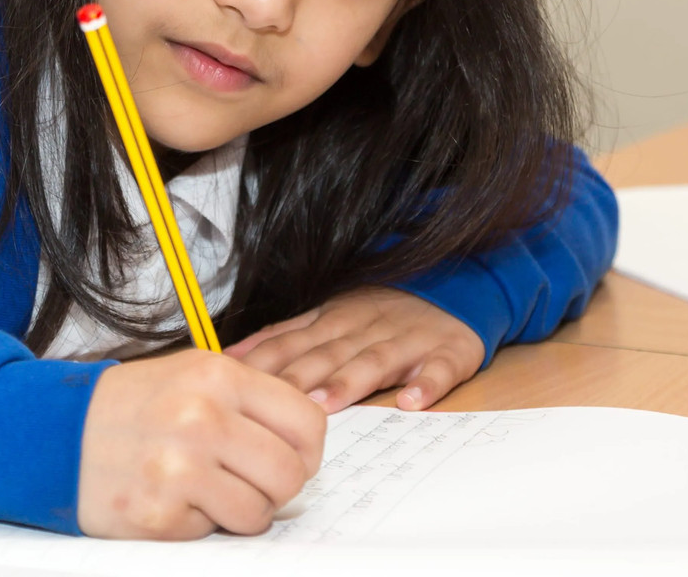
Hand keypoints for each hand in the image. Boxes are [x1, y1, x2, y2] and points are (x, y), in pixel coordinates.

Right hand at [77, 350, 324, 538]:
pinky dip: (196, 524)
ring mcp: (180, 468)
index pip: (307, 423)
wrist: (51, 432)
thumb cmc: (128, 406)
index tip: (290, 458)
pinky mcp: (159, 515)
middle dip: (276, 487)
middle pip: (290, 474)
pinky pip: (212, 534)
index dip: (306, 450)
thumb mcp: (189, 375)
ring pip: (258, 513)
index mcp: (217, 376)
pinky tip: (170, 499)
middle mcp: (202, 417)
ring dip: (239, 511)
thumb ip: (248, 399)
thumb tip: (306, 439)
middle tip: (248, 482)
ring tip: (207, 492)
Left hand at [225, 287, 482, 414]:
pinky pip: (438, 369)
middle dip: (296, 377)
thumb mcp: (330, 314)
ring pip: (374, 361)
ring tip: (325, 405)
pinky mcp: (447, 352)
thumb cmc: (383, 309)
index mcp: (335, 320)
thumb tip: (231, 357)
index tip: (232, 380)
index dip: (263, 361)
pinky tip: (412, 402)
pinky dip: (426, 384)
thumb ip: (285, 336)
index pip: (292, 340)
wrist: (456, 282)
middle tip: (268, 402)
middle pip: (327, 354)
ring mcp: (407, 340)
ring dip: (349, 382)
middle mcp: (366, 328)